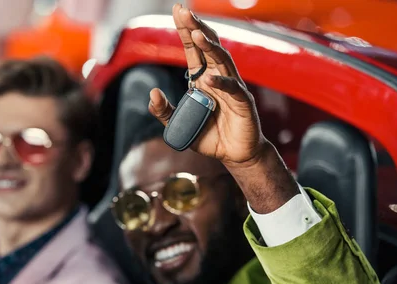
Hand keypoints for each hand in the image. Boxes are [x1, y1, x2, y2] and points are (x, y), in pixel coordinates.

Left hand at [149, 4, 266, 167]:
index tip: (177, 11)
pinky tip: (209, 80)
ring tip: (196, 34)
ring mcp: (233, 88)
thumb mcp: (179, 125)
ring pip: (223, 61)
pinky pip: (233, 90)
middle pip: (209, 47)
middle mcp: (219, 78)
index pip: (194, 50)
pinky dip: (221, 84)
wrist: (234, 155)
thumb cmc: (210, 137)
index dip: (186, 30)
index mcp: (204, 79)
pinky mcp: (243, 103)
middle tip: (184, 11)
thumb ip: (164, 112)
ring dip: (210, 47)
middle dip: (196, 27)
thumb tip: (152, 93)